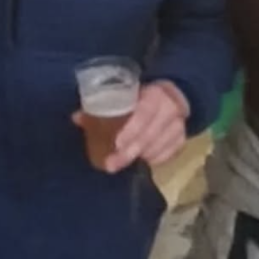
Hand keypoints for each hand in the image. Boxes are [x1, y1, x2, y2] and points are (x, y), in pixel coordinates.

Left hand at [74, 81, 189, 173]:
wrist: (175, 95)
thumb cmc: (142, 95)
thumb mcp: (127, 94)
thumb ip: (103, 104)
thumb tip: (76, 117)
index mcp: (155, 94)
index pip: (144, 113)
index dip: (131, 130)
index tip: (116, 144)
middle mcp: (170, 110)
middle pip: (149, 135)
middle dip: (128, 152)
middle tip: (110, 165)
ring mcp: (179, 126)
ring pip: (158, 147)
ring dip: (138, 157)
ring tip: (120, 163)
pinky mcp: (182, 140)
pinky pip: (168, 155)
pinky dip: (153, 159)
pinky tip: (141, 161)